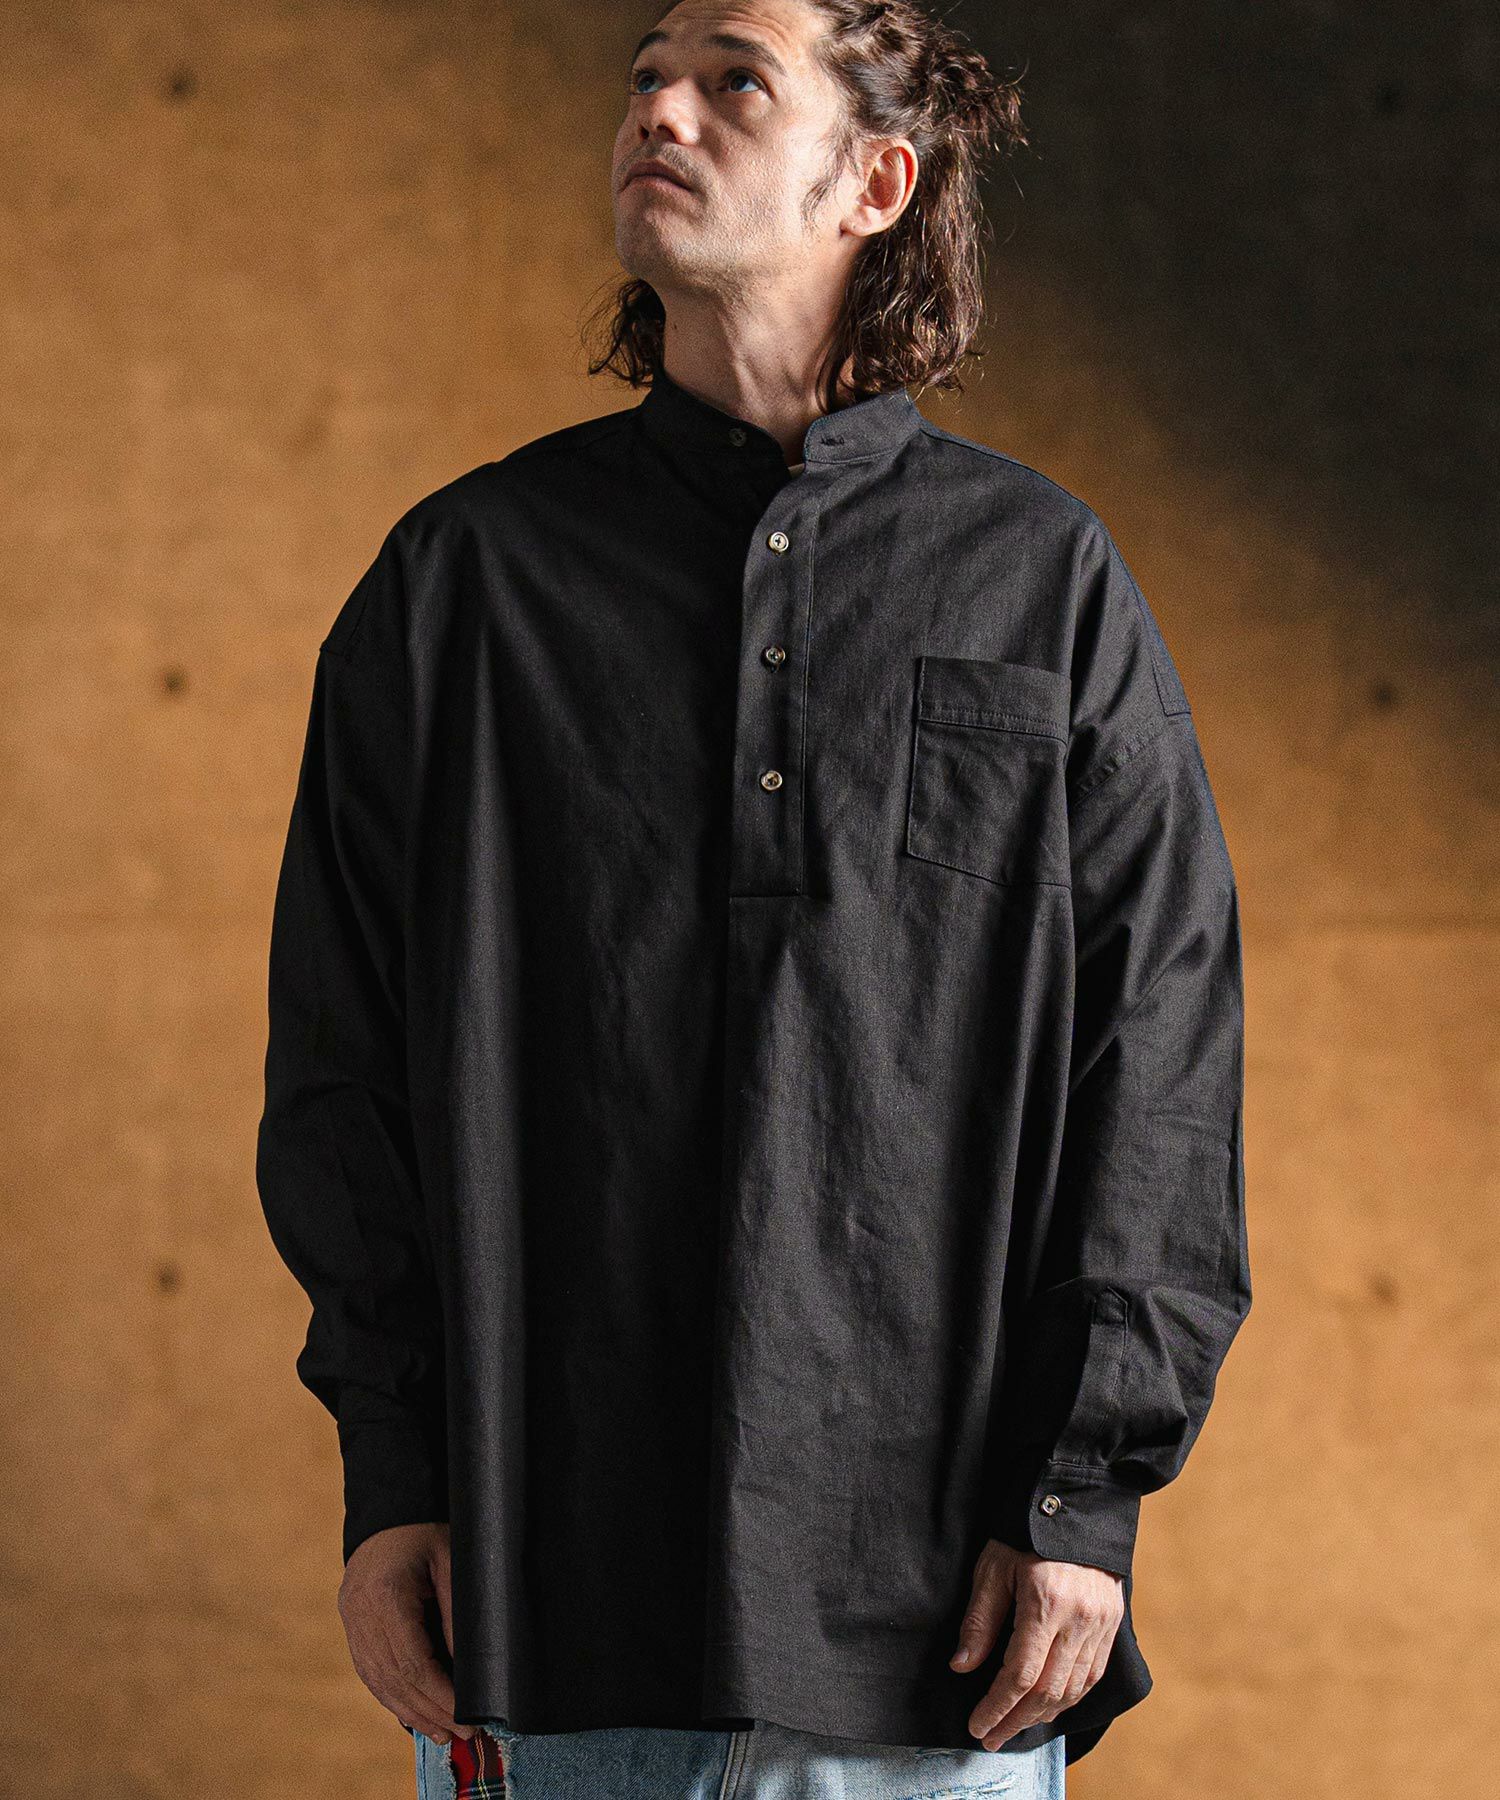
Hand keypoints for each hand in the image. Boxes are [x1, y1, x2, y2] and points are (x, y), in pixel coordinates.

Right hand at [337, 1521, 476, 1745]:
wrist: (391, 1509)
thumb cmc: (426, 1531)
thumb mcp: (452, 1564)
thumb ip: (457, 1616)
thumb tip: (468, 1671)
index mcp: (386, 1594)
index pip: (412, 1663)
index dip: (440, 1696)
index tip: (467, 1717)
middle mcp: (360, 1612)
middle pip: (393, 1679)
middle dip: (430, 1712)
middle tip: (463, 1734)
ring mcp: (351, 1619)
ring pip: (378, 1680)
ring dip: (410, 1711)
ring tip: (442, 1733)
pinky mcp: (351, 1622)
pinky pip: (369, 1670)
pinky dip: (392, 1695)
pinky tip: (413, 1712)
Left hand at [949, 1536, 1123, 1749]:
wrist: (1076, 1503)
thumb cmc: (1025, 1530)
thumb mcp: (993, 1567)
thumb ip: (980, 1620)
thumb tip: (962, 1667)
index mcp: (1046, 1602)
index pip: (1020, 1674)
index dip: (997, 1706)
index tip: (977, 1725)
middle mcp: (1079, 1618)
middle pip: (1048, 1690)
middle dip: (1017, 1719)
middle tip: (991, 1737)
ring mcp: (1101, 1622)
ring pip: (1074, 1688)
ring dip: (1043, 1715)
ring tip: (1014, 1725)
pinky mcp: (1113, 1623)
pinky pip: (1093, 1674)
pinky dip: (1070, 1697)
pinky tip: (1049, 1706)